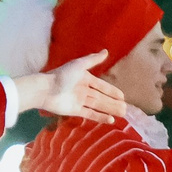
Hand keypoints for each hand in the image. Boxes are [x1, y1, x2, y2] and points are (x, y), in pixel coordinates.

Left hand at [12, 51, 126, 124]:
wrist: (46, 89)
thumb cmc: (62, 75)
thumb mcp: (79, 65)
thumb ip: (93, 60)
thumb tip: (106, 51)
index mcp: (85, 78)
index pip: (102, 86)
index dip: (112, 91)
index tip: (122, 96)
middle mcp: (83, 90)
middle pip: (101, 98)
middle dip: (113, 103)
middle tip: (126, 108)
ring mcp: (80, 101)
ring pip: (98, 106)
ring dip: (110, 110)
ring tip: (122, 114)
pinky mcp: (75, 111)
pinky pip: (90, 114)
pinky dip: (100, 117)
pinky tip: (110, 120)